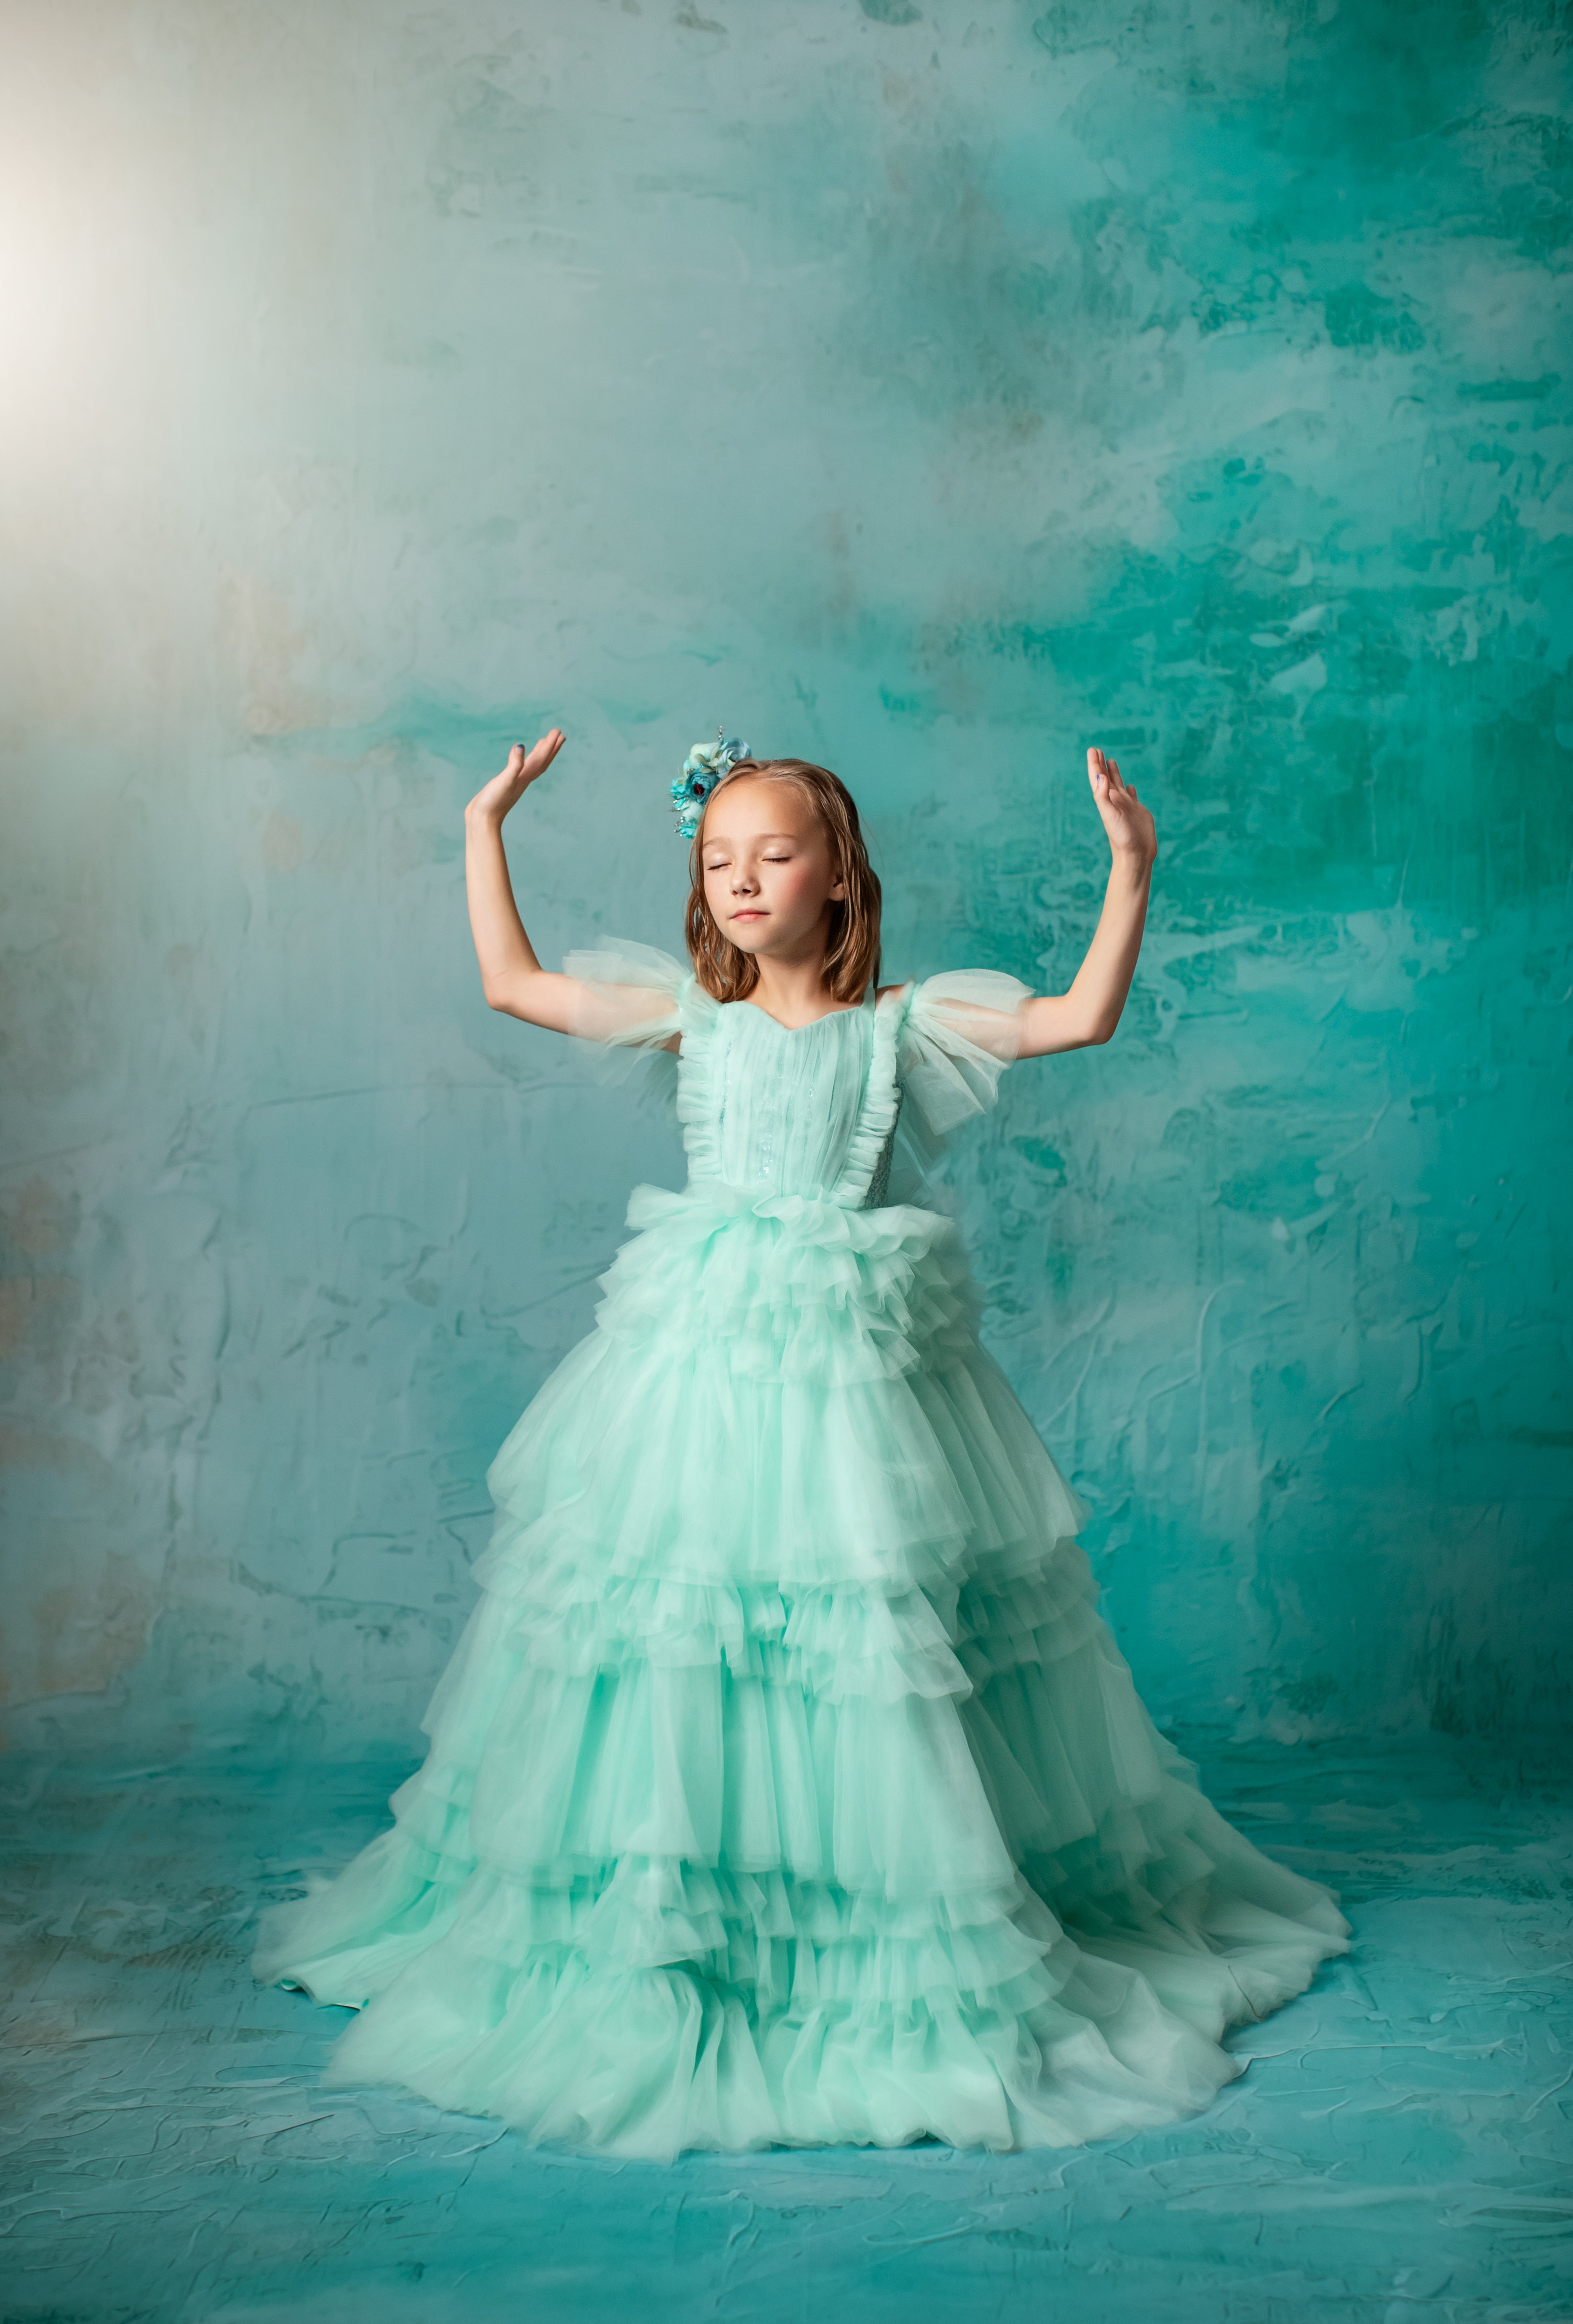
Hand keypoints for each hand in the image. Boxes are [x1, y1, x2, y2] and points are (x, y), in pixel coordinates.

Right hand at [466, 729, 565, 824]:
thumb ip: (513, 765)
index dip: (550, 744)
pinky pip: (521, 769)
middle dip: (551, 748)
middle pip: (542, 761)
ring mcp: (515, 783)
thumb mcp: (504, 781)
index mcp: (525, 777)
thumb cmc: (493, 803)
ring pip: (533, 765)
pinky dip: (525, 761)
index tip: (558, 732)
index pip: (541, 758)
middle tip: (559, 734)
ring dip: (541, 754)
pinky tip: (520, 758)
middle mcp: (523, 779)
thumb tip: (520, 747)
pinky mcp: (506, 785)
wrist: (482, 820)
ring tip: (545, 742)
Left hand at [1087, 746, 1156, 865]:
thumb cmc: (1122, 838)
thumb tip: (1100, 777)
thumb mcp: (1110, 816)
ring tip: (1110, 760)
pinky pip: (1132, 796)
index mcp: (1106, 801)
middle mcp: (1115, 802)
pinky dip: (1129, 789)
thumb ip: (1103, 797)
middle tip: (1097, 750)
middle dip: (1101, 765)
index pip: (1098, 779)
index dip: (1094, 765)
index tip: (1093, 750)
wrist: (1136, 854)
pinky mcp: (1137, 811)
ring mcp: (1126, 806)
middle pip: (1106, 779)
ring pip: (1118, 785)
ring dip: (1114, 773)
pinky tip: (1129, 785)